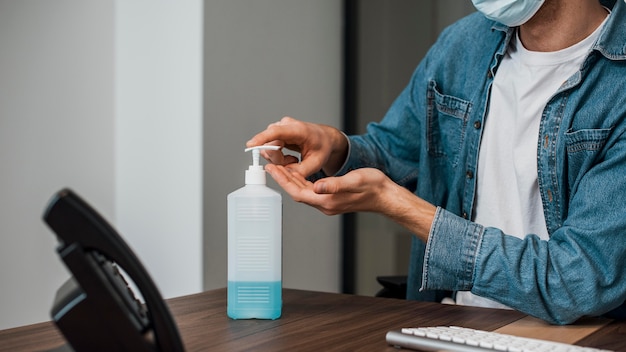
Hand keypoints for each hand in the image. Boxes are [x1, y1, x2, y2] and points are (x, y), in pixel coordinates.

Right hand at [246, 117, 347, 177]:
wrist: (325, 139)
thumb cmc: (322, 147)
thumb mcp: (316, 163)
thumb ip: (299, 171)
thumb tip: (284, 175)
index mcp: (299, 129)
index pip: (276, 132)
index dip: (262, 138)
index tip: (251, 145)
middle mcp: (286, 125)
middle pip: (269, 144)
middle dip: (278, 159)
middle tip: (293, 163)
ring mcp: (280, 127)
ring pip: (267, 147)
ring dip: (278, 159)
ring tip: (293, 160)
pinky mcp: (276, 132)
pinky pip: (269, 147)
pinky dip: (278, 157)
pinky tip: (290, 158)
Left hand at [265, 164, 435, 239]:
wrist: (385, 195)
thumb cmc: (373, 187)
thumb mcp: (354, 180)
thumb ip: (335, 184)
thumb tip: (318, 185)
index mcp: (327, 200)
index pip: (298, 191)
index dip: (283, 180)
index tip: (272, 168)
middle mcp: (325, 203)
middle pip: (297, 191)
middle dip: (282, 177)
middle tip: (270, 163)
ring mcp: (328, 202)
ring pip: (302, 190)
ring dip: (290, 178)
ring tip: (279, 165)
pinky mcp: (331, 198)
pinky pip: (310, 190)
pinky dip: (301, 180)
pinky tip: (298, 171)